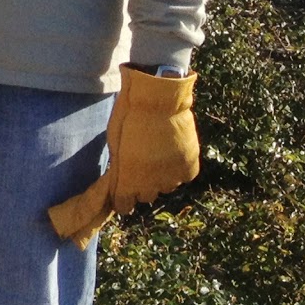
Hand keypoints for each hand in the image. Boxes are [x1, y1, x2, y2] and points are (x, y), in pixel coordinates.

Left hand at [48, 67, 200, 248]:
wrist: (158, 99)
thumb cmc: (128, 117)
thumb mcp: (114, 143)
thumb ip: (118, 167)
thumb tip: (120, 180)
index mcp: (129, 179)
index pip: (124, 206)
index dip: (121, 200)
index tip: (120, 194)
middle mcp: (153, 184)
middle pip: (145, 196)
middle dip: (140, 186)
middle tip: (138, 167)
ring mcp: (173, 176)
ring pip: (165, 187)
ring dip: (160, 177)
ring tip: (156, 156)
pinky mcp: (190, 167)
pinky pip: (182, 176)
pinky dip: (177, 168)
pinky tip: (171, 153)